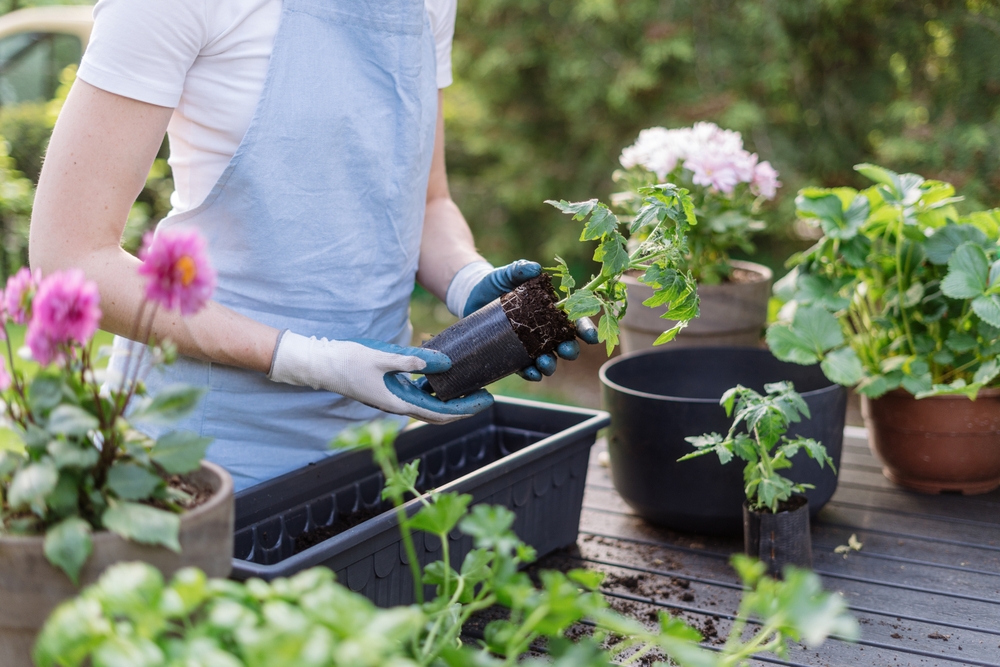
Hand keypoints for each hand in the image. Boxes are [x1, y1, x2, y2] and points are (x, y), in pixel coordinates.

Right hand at [268, 331, 492, 423]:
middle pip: (438, 412)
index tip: (486, 401)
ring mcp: (393, 398)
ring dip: (450, 398)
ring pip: (429, 404)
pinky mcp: (388, 390)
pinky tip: (442, 377)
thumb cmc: (347, 360)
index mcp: (398, 402)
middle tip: (486, 396)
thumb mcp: (382, 356)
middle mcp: (398, 405)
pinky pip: (417, 394)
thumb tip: (446, 363)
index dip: (465, 409)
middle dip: (463, 407)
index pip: (440, 413)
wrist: (320, 364)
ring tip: (470, 385)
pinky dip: (434, 389)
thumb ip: (414, 360)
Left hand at [446, 259, 600, 382]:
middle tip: (567, 351)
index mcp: (549, 309)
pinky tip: (533, 374)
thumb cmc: (495, 282)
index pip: (573, 320)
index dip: (585, 328)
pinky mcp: (511, 353)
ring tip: (545, 364)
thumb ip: (520, 268)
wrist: (471, 295)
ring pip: (547, 358)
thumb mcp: (508, 273)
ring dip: (550, 364)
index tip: (591, 337)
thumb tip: (535, 268)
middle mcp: (543, 329)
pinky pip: (524, 368)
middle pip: (564, 343)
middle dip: (570, 350)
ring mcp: (528, 344)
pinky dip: (531, 373)